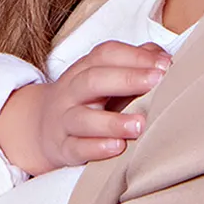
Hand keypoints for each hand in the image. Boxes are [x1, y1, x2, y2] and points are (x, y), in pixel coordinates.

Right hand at [0, 41, 172, 174]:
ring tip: (140, 124)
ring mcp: (64, 120)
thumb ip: (134, 63)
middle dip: (127, 79)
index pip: (106, 54)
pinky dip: (95, 148)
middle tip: (158, 82)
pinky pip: (75, 148)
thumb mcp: (104, 76)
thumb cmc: (86, 100)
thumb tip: (164, 58)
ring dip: (113, 122)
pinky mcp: (62, 148)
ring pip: (82, 119)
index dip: (134, 57)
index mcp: (84, 69)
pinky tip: (117, 147)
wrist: (39, 127)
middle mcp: (72, 91)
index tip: (165, 65)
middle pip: (93, 80)